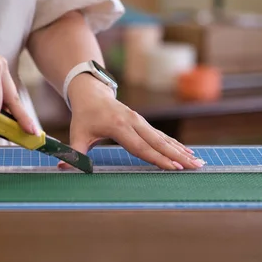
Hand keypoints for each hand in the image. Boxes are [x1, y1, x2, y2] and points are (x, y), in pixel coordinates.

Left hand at [61, 74, 203, 169]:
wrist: (91, 93)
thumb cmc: (84, 116)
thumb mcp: (77, 133)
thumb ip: (74, 152)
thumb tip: (63, 167)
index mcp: (118, 126)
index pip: (140, 146)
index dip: (157, 158)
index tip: (173, 167)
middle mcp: (133, 122)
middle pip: (159, 142)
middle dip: (178, 155)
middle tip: (195, 166)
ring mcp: (140, 121)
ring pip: (163, 138)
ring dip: (181, 150)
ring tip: (198, 162)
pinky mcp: (143, 123)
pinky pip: (161, 135)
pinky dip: (175, 144)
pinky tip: (187, 153)